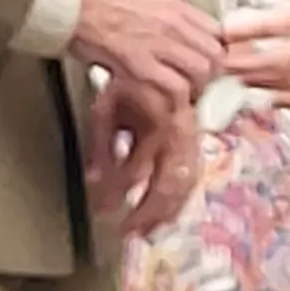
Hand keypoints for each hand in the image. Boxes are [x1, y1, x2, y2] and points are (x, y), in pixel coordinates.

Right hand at [72, 0, 222, 123]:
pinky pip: (174, 87)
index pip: (216, 31)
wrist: (68, 3)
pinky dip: (177, 99)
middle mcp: (172, 23)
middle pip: (215, 54)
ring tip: (186, 96)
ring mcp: (158, 44)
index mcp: (174, 4)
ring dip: (197, 88)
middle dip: (212, 74)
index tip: (208, 62)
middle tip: (201, 85)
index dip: (215, 51)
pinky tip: (169, 102)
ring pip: (201, 72)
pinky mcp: (139, 65)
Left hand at [84, 85, 201, 236]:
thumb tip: (94, 183)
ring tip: (147, 227)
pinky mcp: (195, 141)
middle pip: (170, 184)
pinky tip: (166, 211)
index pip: (138, 170)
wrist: (159, 59)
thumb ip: (102, 148)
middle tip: (130, 232)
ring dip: (166, 210)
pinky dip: (179, 198)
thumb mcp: (106, 110)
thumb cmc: (128, 82)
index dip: (118, 193)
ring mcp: (192, 137)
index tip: (102, 209)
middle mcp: (182, 132)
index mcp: (159, 121)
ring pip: (186, 183)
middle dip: (149, 213)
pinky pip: (192, 176)